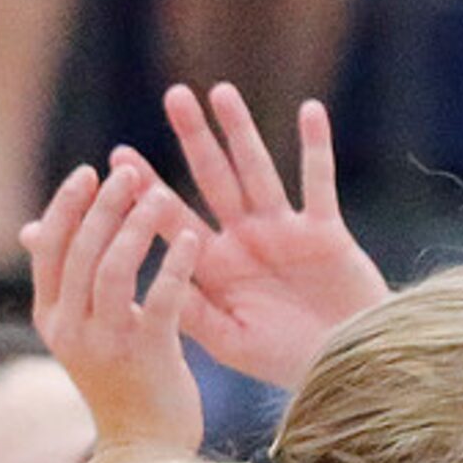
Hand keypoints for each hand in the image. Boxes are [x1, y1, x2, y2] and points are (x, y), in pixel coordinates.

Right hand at [20, 159, 205, 457]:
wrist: (146, 450)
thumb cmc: (120, 381)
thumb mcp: (81, 332)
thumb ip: (66, 283)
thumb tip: (33, 229)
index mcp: (51, 318)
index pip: (49, 249)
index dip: (67, 207)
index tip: (89, 172)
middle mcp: (70, 329)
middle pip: (81, 252)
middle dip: (104, 206)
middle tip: (128, 172)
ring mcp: (106, 344)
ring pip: (114, 269)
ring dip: (136, 226)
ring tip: (159, 194)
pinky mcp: (147, 356)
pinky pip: (161, 299)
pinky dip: (174, 264)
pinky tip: (191, 237)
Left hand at [139, 84, 387, 392]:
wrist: (345, 371)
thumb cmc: (285, 362)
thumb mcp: (229, 341)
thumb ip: (191, 311)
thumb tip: (142, 285)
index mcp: (216, 267)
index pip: (174, 219)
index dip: (148, 188)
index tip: (117, 157)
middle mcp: (246, 240)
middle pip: (214, 178)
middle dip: (193, 139)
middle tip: (174, 96)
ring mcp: (286, 232)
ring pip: (259, 170)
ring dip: (242, 132)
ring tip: (221, 91)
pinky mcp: (326, 233)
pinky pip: (320, 183)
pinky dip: (316, 148)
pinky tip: (310, 111)